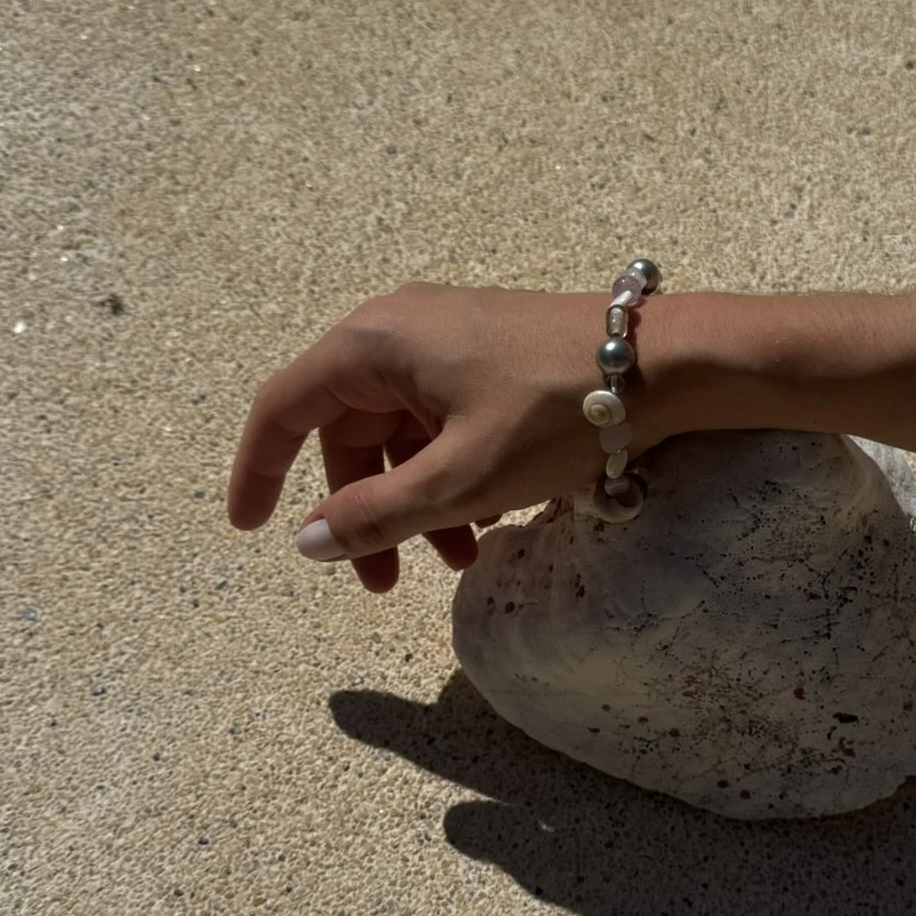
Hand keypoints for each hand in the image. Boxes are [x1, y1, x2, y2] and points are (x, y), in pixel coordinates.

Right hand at [227, 282, 660, 591]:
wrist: (666, 363)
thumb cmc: (558, 411)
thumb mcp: (460, 479)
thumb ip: (376, 516)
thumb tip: (309, 541)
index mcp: (372, 345)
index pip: (283, 409)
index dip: (259, 472)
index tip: (249, 529)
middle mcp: (397, 329)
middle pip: (345, 431)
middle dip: (362, 511)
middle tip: (386, 585)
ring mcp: (443, 337)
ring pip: (398, 433)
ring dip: (413, 503)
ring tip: (456, 562)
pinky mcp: (484, 352)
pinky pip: (439, 421)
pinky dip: (448, 475)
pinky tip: (487, 521)